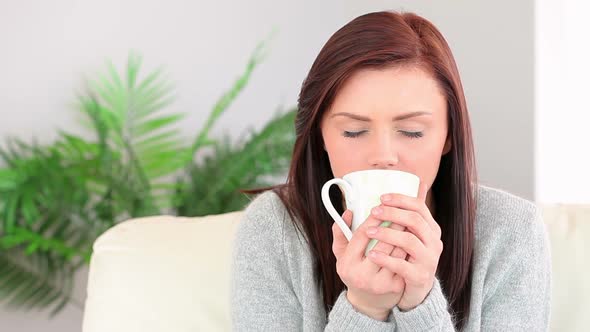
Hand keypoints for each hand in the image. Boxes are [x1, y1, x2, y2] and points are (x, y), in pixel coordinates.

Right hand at [332, 209, 406, 319]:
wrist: (367, 301)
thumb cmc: (353, 271)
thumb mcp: (341, 254)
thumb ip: (340, 232)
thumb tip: (347, 212)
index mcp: (348, 264)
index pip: (362, 235)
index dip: (373, 219)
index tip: (382, 206)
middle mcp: (363, 275)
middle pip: (383, 243)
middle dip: (394, 224)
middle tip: (401, 211)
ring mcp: (381, 283)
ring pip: (397, 252)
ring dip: (405, 235)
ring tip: (409, 222)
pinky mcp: (396, 286)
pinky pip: (405, 261)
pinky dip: (409, 249)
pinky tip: (413, 239)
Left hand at [365, 182, 442, 310]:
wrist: (416, 288)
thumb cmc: (408, 255)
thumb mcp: (410, 234)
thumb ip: (409, 212)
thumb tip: (418, 183)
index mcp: (431, 228)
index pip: (419, 207)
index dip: (400, 200)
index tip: (381, 198)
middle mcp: (434, 242)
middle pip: (414, 220)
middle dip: (392, 214)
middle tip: (373, 211)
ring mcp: (429, 260)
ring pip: (409, 241)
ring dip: (386, 234)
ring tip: (368, 231)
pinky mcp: (420, 276)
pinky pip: (402, 266)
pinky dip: (385, 259)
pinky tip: (371, 254)